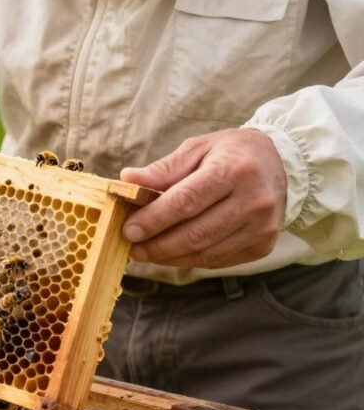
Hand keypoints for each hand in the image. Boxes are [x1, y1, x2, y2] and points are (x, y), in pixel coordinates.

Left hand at [120, 129, 286, 268]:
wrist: (282, 164)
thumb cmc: (231, 153)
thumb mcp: (198, 149)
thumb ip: (163, 169)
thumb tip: (127, 180)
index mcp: (234, 170)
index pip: (186, 202)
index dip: (154, 220)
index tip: (128, 230)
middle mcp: (253, 201)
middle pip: (195, 233)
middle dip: (158, 245)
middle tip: (133, 248)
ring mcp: (262, 227)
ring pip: (206, 253)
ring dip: (171, 257)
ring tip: (147, 253)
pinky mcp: (264, 245)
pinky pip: (219, 260)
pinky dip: (191, 260)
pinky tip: (173, 254)